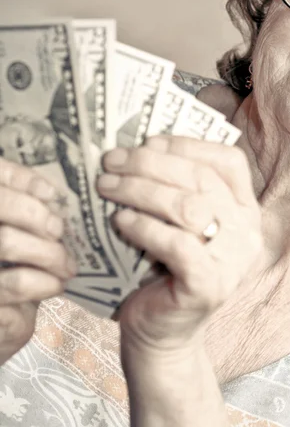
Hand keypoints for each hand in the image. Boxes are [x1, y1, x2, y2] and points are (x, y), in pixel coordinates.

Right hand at [0, 158, 75, 363]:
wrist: (1, 327)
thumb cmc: (12, 279)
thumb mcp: (23, 243)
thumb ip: (30, 214)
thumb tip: (57, 194)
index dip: (23, 179)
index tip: (54, 194)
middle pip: (2, 204)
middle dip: (38, 216)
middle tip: (60, 233)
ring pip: (6, 242)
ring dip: (47, 253)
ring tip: (66, 267)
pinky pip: (12, 283)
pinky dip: (42, 284)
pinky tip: (55, 286)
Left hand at [97, 136, 263, 353]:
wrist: (164, 334)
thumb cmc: (166, 270)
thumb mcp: (180, 224)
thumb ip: (179, 190)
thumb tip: (143, 146)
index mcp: (246, 211)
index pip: (229, 162)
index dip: (189, 145)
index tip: (148, 141)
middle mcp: (248, 232)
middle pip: (202, 180)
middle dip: (150, 164)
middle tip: (111, 160)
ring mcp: (233, 260)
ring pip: (188, 207)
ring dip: (140, 190)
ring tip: (106, 186)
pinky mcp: (209, 285)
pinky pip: (176, 243)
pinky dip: (144, 227)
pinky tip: (119, 221)